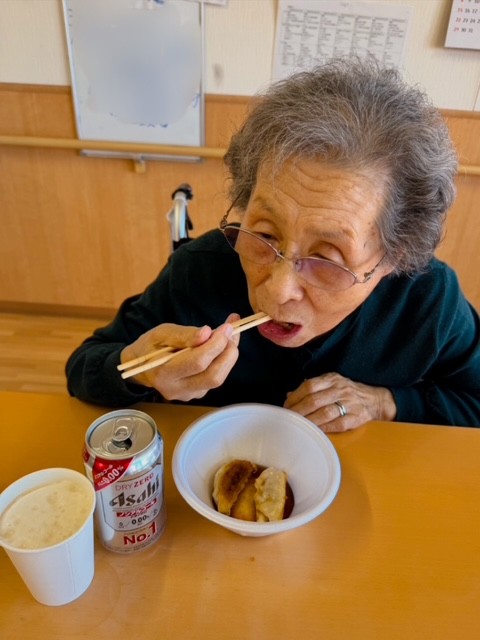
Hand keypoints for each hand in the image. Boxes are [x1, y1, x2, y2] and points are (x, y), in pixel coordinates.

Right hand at [120, 314, 240, 400]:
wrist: (141, 367)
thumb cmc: (150, 347)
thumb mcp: (160, 333)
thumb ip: (183, 334)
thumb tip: (207, 332)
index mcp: (164, 373)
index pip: (198, 362)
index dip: (216, 344)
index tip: (226, 327)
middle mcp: (177, 389)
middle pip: (213, 376)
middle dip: (228, 352)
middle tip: (231, 332)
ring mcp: (188, 395)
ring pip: (217, 379)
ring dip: (229, 356)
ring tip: (229, 336)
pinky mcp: (196, 394)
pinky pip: (215, 378)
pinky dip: (223, 360)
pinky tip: (221, 346)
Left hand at [283, 372, 396, 432]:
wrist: (376, 400)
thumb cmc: (348, 393)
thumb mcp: (332, 384)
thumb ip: (312, 389)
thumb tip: (289, 396)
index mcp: (332, 379)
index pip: (309, 386)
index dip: (295, 397)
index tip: (286, 406)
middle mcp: (341, 389)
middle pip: (314, 400)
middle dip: (298, 411)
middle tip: (289, 418)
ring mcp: (350, 403)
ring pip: (325, 413)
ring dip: (309, 421)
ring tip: (300, 426)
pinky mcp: (357, 417)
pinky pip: (338, 424)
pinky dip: (325, 428)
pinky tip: (316, 431)